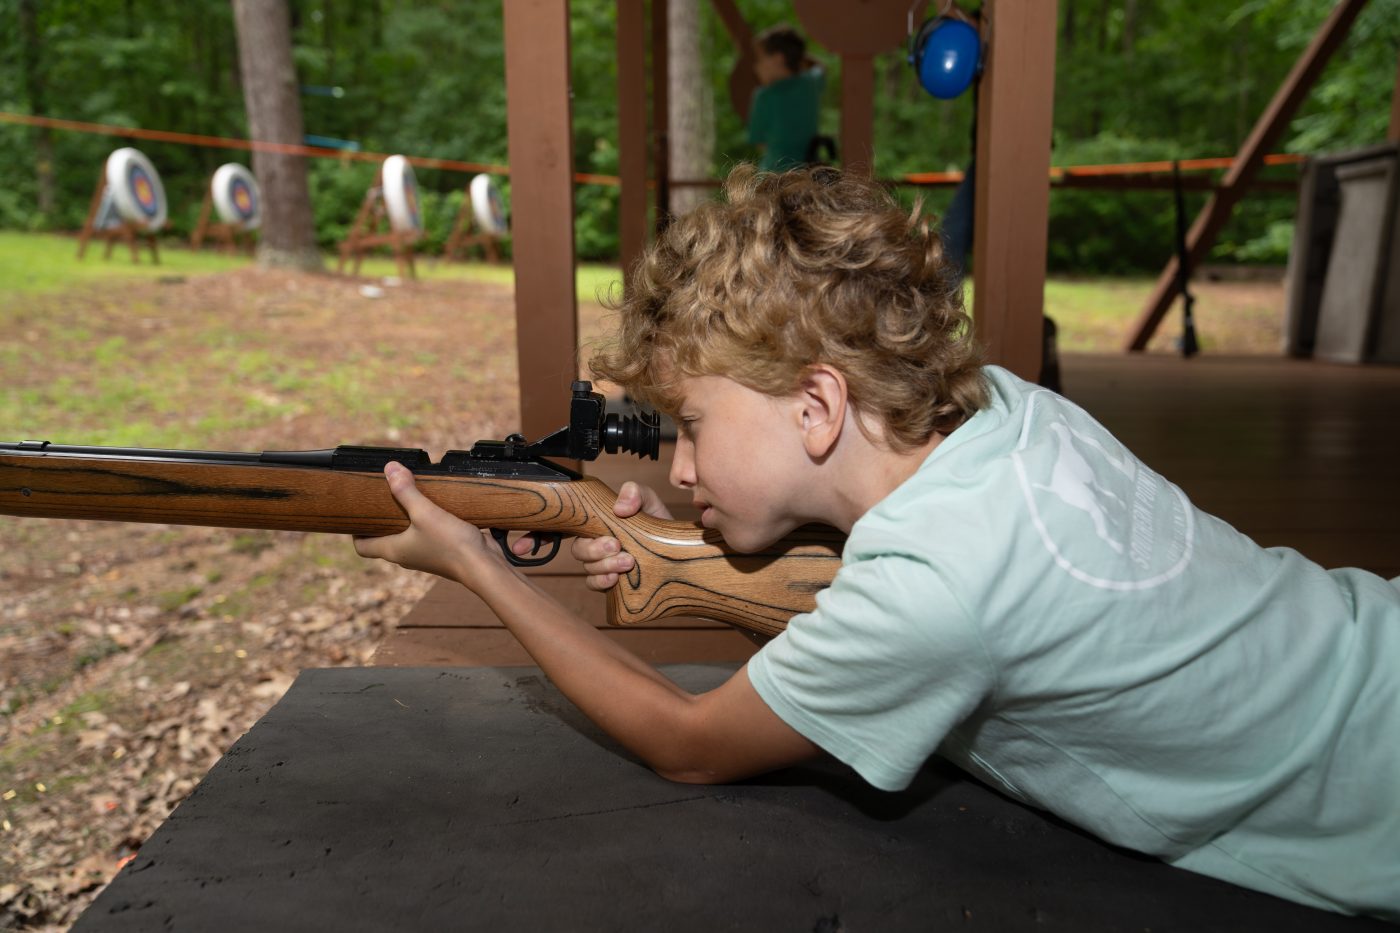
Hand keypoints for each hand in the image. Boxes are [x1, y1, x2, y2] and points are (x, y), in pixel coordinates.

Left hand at [354, 462, 502, 585]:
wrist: (483, 565)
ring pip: (406, 536)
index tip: (357, 513)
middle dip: (380, 520)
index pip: (362, 547)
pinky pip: (427, 535)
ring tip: (407, 497)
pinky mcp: (442, 550)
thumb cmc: (451, 546)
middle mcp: (406, 555)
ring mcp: (425, 554)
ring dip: (404, 520)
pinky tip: (434, 506)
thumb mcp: (425, 513)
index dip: (355, 532)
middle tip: (382, 498)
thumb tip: (390, 469)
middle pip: (383, 539)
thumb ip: (406, 491)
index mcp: (394, 550)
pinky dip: (425, 522)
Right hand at [572, 482, 672, 591]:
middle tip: (617, 546)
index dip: (583, 531)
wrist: (677, 548)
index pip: (579, 527)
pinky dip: (601, 582)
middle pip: (579, 550)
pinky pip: (594, 584)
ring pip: (588, 568)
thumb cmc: (657, 521)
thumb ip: (635, 492)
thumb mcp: (649, 500)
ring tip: (628, 562)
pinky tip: (614, 579)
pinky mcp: (610, 582)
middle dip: (595, 550)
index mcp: (599, 523)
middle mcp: (596, 544)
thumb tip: (619, 509)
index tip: (609, 535)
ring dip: (605, 566)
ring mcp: (602, 564)